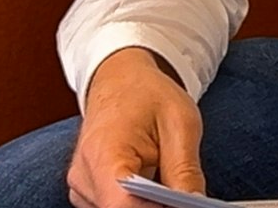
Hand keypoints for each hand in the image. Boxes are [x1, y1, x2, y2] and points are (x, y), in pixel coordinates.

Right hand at [67, 47, 203, 207]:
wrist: (119, 82)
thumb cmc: (148, 96)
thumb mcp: (180, 124)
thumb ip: (185, 170)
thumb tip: (196, 203)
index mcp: (104, 153)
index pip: (122, 204)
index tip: (184, 203)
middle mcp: (83, 175)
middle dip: (158, 206)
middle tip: (186, 195)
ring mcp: (81, 186)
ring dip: (149, 205)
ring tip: (170, 183)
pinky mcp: (86, 192)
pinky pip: (114, 205)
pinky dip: (138, 202)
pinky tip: (155, 186)